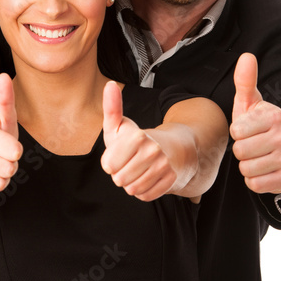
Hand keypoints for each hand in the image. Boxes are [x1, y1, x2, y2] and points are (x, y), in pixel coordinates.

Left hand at [100, 81, 175, 200]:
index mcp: (137, 137)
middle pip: (120, 180)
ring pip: (133, 189)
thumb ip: (112, 107)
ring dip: (132, 183)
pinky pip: (145, 196)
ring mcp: (164, 166)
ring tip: (139, 170)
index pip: (109, 166)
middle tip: (131, 163)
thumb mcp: (121, 125)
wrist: (172, 149)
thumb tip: (109, 84)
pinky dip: (144, 190)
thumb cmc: (138, 139)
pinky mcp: (171, 180)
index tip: (119, 154)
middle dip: (121, 174)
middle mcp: (152, 151)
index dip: (110, 163)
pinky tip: (149, 178)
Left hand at [229, 53, 280, 194]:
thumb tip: (246, 56)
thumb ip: (245, 82)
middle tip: (254, 146)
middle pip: (240, 151)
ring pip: (246, 169)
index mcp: (275, 116)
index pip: (237, 130)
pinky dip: (255, 180)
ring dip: (247, 166)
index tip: (249, 130)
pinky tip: (264, 171)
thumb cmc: (261, 126)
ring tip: (259, 157)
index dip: (238, 133)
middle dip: (242, 151)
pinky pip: (254, 184)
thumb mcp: (252, 104)